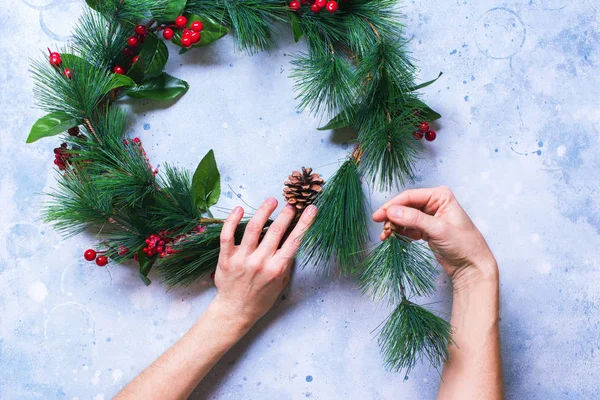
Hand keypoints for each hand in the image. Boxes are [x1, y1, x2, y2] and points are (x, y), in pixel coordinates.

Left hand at [212, 198, 316, 329]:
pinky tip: (239, 209)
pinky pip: (228, 235)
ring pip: (253, 228)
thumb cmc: (261, 298)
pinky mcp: (226, 258)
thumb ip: (286, 262)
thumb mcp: (281, 283)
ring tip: (272, 200)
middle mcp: (260, 262)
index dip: (304, 222)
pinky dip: (232, 220)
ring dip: (264, 211)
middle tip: (291, 203)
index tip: (311, 209)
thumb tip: (292, 240)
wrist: (236, 311)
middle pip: (276, 231)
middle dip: (286, 214)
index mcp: (277, 268)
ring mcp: (242, 259)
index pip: (294, 240)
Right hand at [372, 186, 496, 288]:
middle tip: (381, 226)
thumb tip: (392, 211)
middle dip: (392, 216)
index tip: (379, 215)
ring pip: (404, 217)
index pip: (410, 197)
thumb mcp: (438, 229)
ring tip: (386, 236)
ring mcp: (429, 216)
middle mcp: (434, 203)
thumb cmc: (464, 244)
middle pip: (405, 206)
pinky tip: (393, 238)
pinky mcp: (426, 229)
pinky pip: (408, 227)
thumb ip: (414, 219)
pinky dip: (400, 232)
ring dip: (394, 225)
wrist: (472, 266)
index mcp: (440, 196)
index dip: (392, 205)